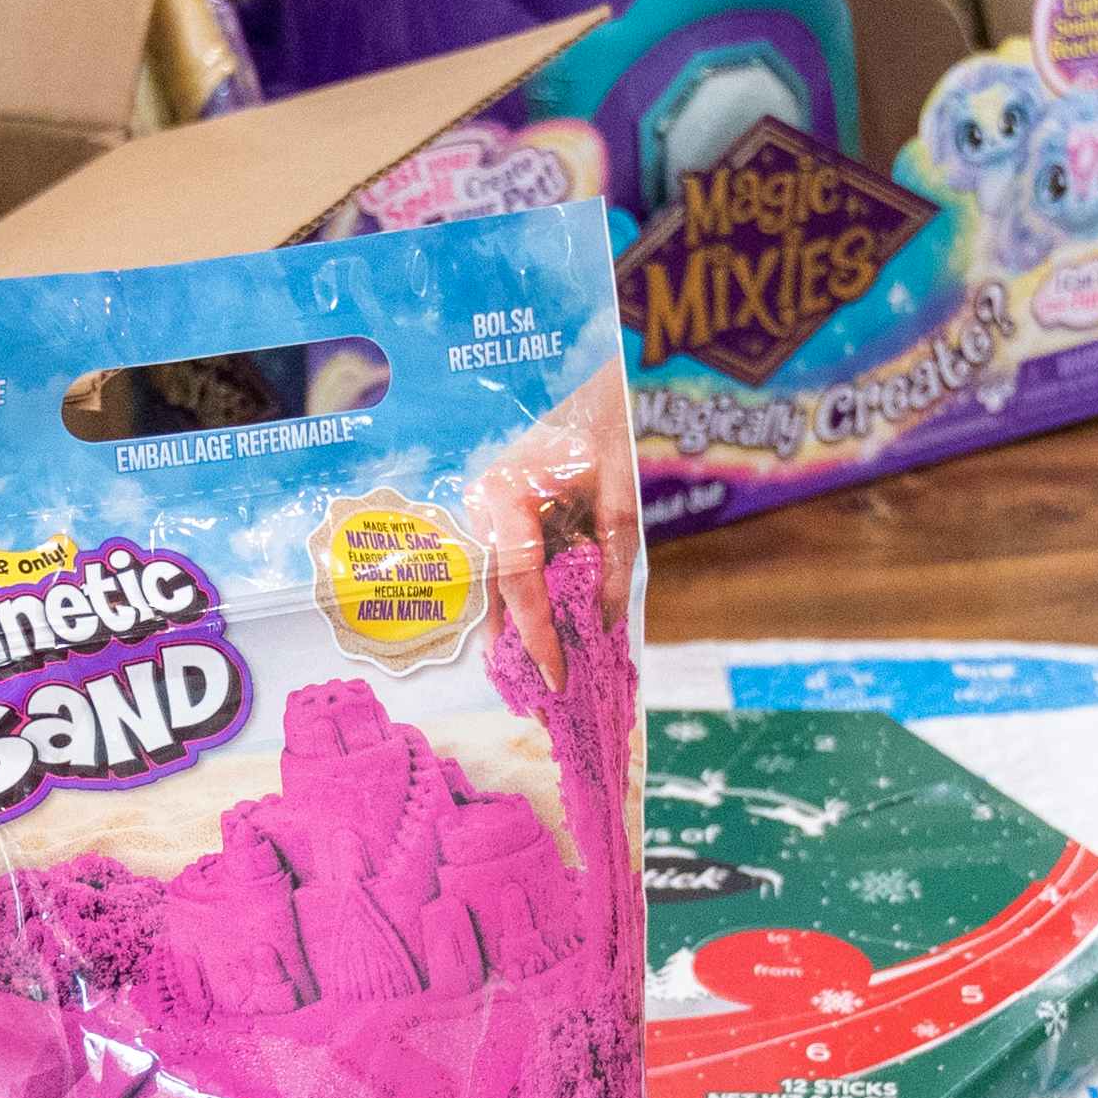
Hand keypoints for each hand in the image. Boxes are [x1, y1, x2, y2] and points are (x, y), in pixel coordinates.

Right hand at [473, 384, 639, 691]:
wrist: (584, 392)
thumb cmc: (602, 435)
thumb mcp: (619, 499)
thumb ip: (612, 561)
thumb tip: (604, 625)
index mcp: (506, 496)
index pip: (519, 583)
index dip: (538, 635)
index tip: (557, 677)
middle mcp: (479, 506)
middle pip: (494, 595)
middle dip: (516, 652)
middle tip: (537, 704)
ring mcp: (477, 513)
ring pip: (490, 591)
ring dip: (510, 637)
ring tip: (531, 688)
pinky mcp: (487, 520)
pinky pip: (497, 576)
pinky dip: (514, 612)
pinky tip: (529, 647)